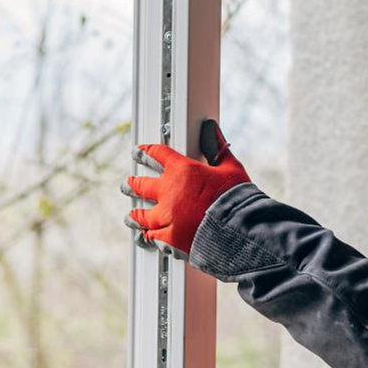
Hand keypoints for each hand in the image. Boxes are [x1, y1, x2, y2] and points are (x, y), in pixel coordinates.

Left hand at [121, 119, 250, 259]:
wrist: (238, 230)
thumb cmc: (238, 199)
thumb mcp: (231, 168)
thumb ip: (217, 148)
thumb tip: (211, 128)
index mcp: (183, 171)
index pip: (158, 155)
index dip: (146, 152)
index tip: (139, 152)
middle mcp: (169, 193)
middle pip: (141, 185)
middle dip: (133, 184)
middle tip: (128, 184)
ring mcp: (167, 217)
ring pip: (141, 215)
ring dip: (135, 214)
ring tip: (131, 215)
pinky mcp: (169, 238)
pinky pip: (152, 237)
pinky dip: (149, 236)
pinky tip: (146, 236)